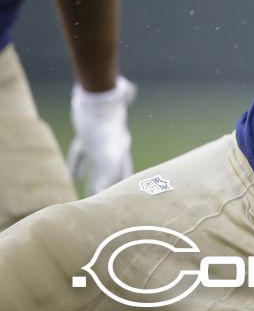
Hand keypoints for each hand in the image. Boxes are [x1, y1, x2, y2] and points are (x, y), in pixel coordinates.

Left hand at [67, 76, 135, 194]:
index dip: (121, 192)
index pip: (123, 178)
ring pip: (97, 167)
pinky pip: (82, 156)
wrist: (99, 103)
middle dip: (107, 189)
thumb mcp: (107, 156)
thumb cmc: (105, 129)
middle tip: (100, 205)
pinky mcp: (87, 137)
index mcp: (122, 156)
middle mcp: (114, 150)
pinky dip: (79, 167)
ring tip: (88, 195)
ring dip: (93, 180)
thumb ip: (108, 176)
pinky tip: (73, 177)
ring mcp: (101, 144)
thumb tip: (103, 197)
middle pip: (112, 174)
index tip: (117, 207)